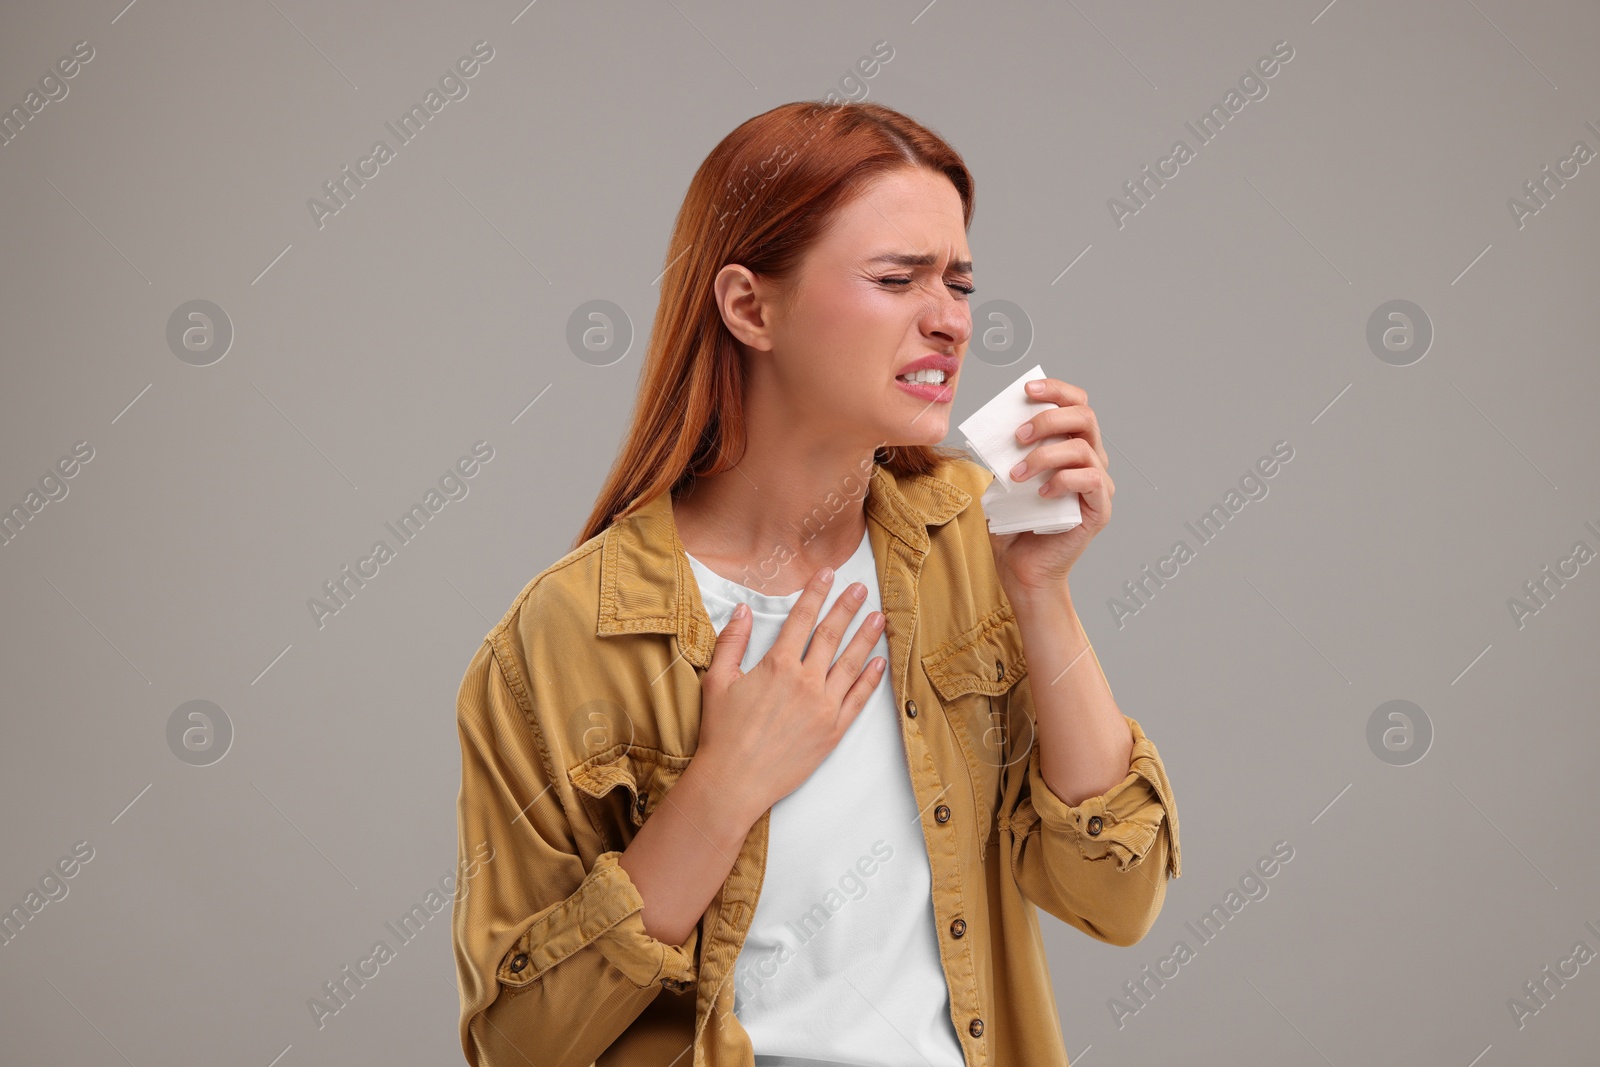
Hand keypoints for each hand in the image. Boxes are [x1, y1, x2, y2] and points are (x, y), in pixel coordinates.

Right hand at [695, 566, 887, 819]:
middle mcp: (805, 681)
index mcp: (778, 665)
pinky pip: (858, 700)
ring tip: (878, 617)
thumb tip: (744, 610)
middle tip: (861, 588)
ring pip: (851, 664)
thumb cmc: (722, 733)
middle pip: (832, 635)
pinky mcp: (833, 731)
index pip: (802, 619)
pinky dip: (871, 680)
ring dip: (866, 638)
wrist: (735, 781)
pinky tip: (879, 663)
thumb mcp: (717, 680)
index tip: (828, 575)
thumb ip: (732, 641)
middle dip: (847, 608)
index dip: (816, 593)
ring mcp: (823, 707)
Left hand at [987, 376, 1114, 596]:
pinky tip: (1040, 494)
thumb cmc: (1014, 525)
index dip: (1056, 390)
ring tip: (1016, 475)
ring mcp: (1097, 484)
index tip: (1026, 389)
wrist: (1022, 569)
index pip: (1076, 405)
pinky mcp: (1098, 509)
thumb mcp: (1005, 480)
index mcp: (1071, 447)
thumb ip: (1010, 453)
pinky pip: (1089, 479)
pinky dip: (1062, 481)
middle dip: (1048, 418)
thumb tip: (1001, 428)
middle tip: (1016, 436)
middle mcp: (1091, 460)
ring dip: (1044, 455)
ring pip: (1082, 447)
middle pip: (1085, 416)